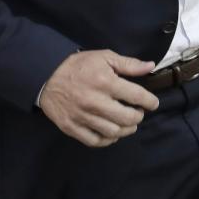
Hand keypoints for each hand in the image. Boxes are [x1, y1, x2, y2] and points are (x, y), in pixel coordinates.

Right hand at [39, 50, 160, 146]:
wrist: (46, 76)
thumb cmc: (79, 66)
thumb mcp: (104, 57)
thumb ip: (128, 64)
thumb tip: (150, 66)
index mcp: (105, 82)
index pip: (136, 96)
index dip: (149, 102)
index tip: (152, 103)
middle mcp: (95, 102)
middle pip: (127, 118)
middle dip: (138, 116)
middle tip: (138, 112)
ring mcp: (82, 117)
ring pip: (113, 132)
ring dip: (126, 129)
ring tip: (128, 123)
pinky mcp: (72, 127)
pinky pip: (95, 141)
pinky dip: (108, 139)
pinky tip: (112, 132)